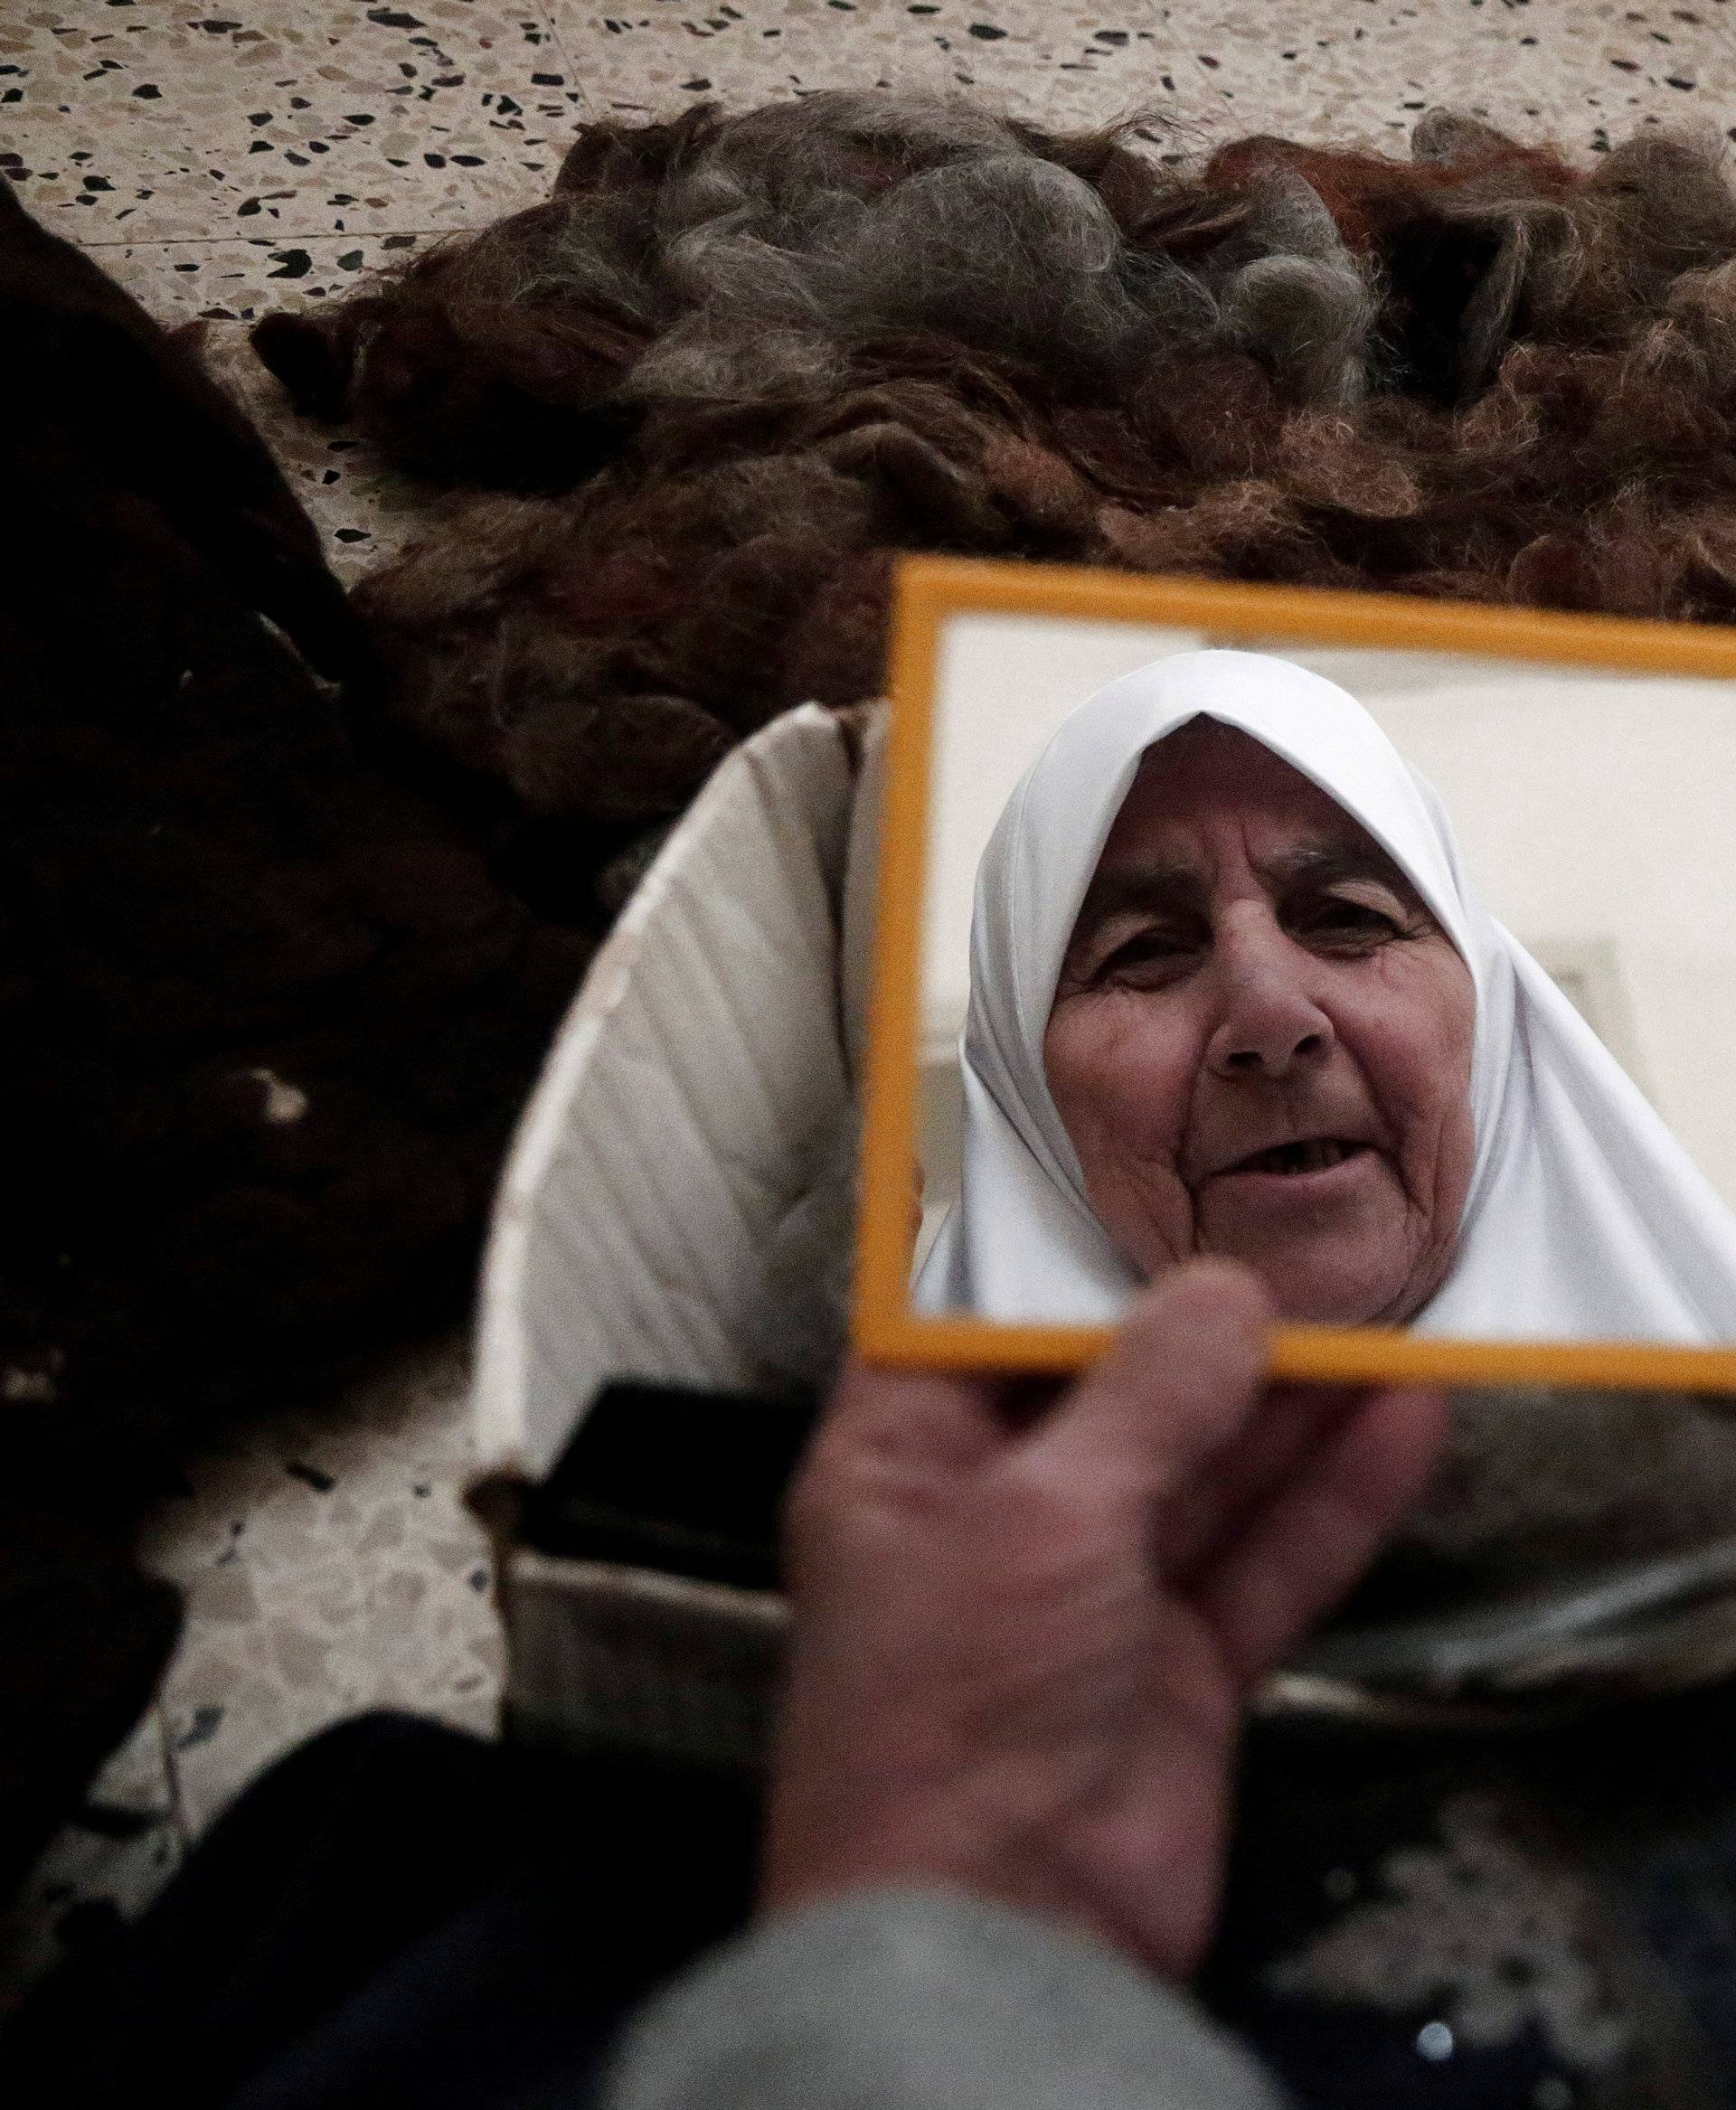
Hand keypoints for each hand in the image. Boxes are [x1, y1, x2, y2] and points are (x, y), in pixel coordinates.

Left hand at [762, 1260, 1444, 1978]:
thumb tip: (1223, 1296)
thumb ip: (1143, 1401)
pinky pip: (1259, 1563)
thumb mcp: (1042, 1517)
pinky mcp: (1176, 1667)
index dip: (1078, 1272)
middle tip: (1312, 1257)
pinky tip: (1401, 1430)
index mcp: (902, 1460)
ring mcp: (1092, 1594)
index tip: (1173, 1204)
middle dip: (1213, 1337)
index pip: (987, 1333)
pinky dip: (1327, 1503)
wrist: (997, 1935)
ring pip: (1203, 1475)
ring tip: (1383, 1321)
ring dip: (1290, 1410)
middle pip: (1116, 1398)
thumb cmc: (958, 1705)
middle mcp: (994, 1515)